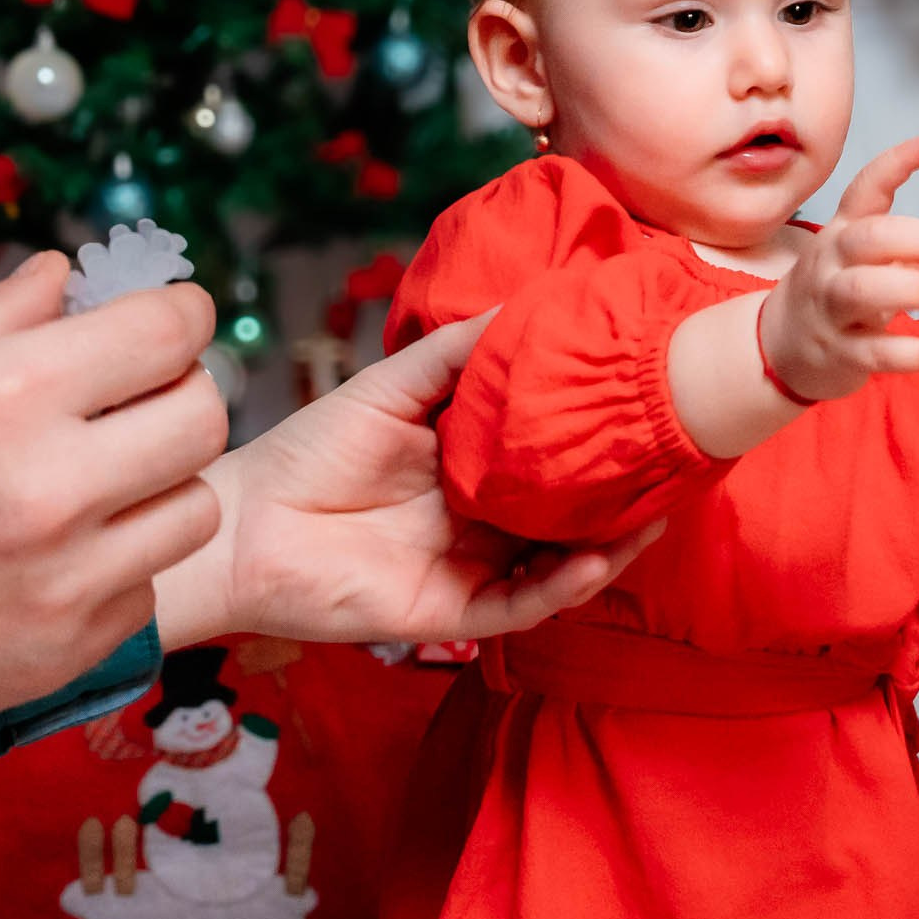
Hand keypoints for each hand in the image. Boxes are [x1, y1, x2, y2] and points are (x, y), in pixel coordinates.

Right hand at [0, 252, 223, 748]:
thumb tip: (63, 275)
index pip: (165, 333)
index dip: (181, 314)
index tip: (174, 316)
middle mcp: (49, 488)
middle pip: (205, 416)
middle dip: (182, 392)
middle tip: (144, 396)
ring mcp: (66, 579)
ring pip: (197, 506)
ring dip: (163, 483)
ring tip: (104, 481)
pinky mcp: (70, 649)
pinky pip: (148, 586)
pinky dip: (121, 563)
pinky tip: (62, 555)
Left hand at [158, 310, 661, 649]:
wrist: (243, 526)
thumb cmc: (311, 449)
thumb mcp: (393, 385)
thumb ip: (457, 353)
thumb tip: (524, 305)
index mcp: (476, 463)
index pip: (556, 453)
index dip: (602, 436)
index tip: (650, 406)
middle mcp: (487, 517)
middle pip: (574, 513)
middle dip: (626, 496)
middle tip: (675, 467)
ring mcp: (475, 567)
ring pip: (562, 564)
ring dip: (611, 547)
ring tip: (652, 518)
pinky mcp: (453, 613)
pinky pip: (521, 605)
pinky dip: (562, 587)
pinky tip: (594, 563)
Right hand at [758, 135, 918, 402]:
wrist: (779, 345)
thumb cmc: (837, 294)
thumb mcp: (875, 264)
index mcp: (842, 232)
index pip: (864, 190)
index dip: (895, 165)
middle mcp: (832, 264)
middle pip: (868, 239)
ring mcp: (830, 309)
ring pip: (864, 290)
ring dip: (914, 288)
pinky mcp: (840, 353)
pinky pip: (877, 352)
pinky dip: (917, 354)